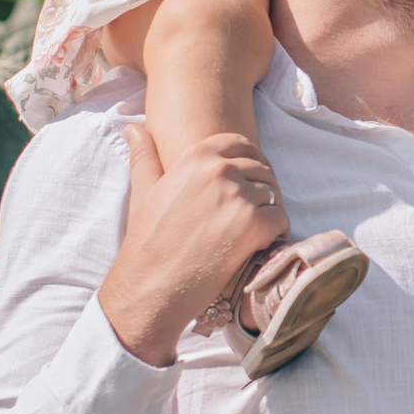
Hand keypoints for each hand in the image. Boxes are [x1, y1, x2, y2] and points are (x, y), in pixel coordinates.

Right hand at [96, 127, 288, 365]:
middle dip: (260, 187)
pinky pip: (281, 218)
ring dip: (267, 210)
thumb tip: (133, 127)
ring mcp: (239, 197)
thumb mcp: (143, 190)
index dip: (249, 160)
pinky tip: (259, 243)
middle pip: (261, 168)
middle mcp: (220, 171)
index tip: (247, 178)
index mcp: (196, 156)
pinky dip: (276, 231)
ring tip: (249, 230)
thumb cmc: (146, 240)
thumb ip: (144, 155)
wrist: (150, 286)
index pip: (241, 143)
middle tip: (249, 212)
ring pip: (272, 194)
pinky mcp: (254, 225)